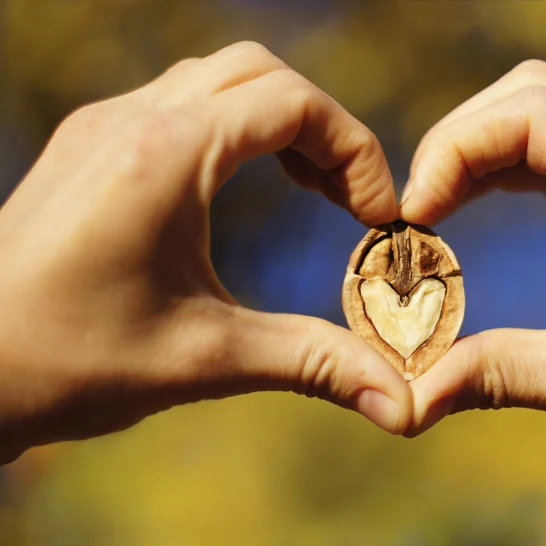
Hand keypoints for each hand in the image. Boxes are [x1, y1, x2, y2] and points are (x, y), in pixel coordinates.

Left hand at [0, 42, 411, 463]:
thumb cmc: (69, 363)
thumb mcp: (206, 360)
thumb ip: (313, 362)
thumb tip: (401, 404)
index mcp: (165, 157)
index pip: (292, 104)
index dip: (354, 151)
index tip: (376, 215)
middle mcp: (131, 121)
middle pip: (259, 73)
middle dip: (321, 127)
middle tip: (348, 198)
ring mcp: (104, 127)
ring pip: (217, 79)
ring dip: (276, 121)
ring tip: (310, 188)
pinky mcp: (90, 146)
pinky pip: (179, 103)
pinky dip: (233, 129)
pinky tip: (242, 187)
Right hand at [400, 60, 545, 464]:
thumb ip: (506, 376)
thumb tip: (416, 393)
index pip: (532, 117)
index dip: (455, 150)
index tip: (416, 215)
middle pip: (532, 93)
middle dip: (459, 140)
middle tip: (419, 209)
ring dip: (482, 144)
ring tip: (438, 206)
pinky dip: (512, 158)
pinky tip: (481, 199)